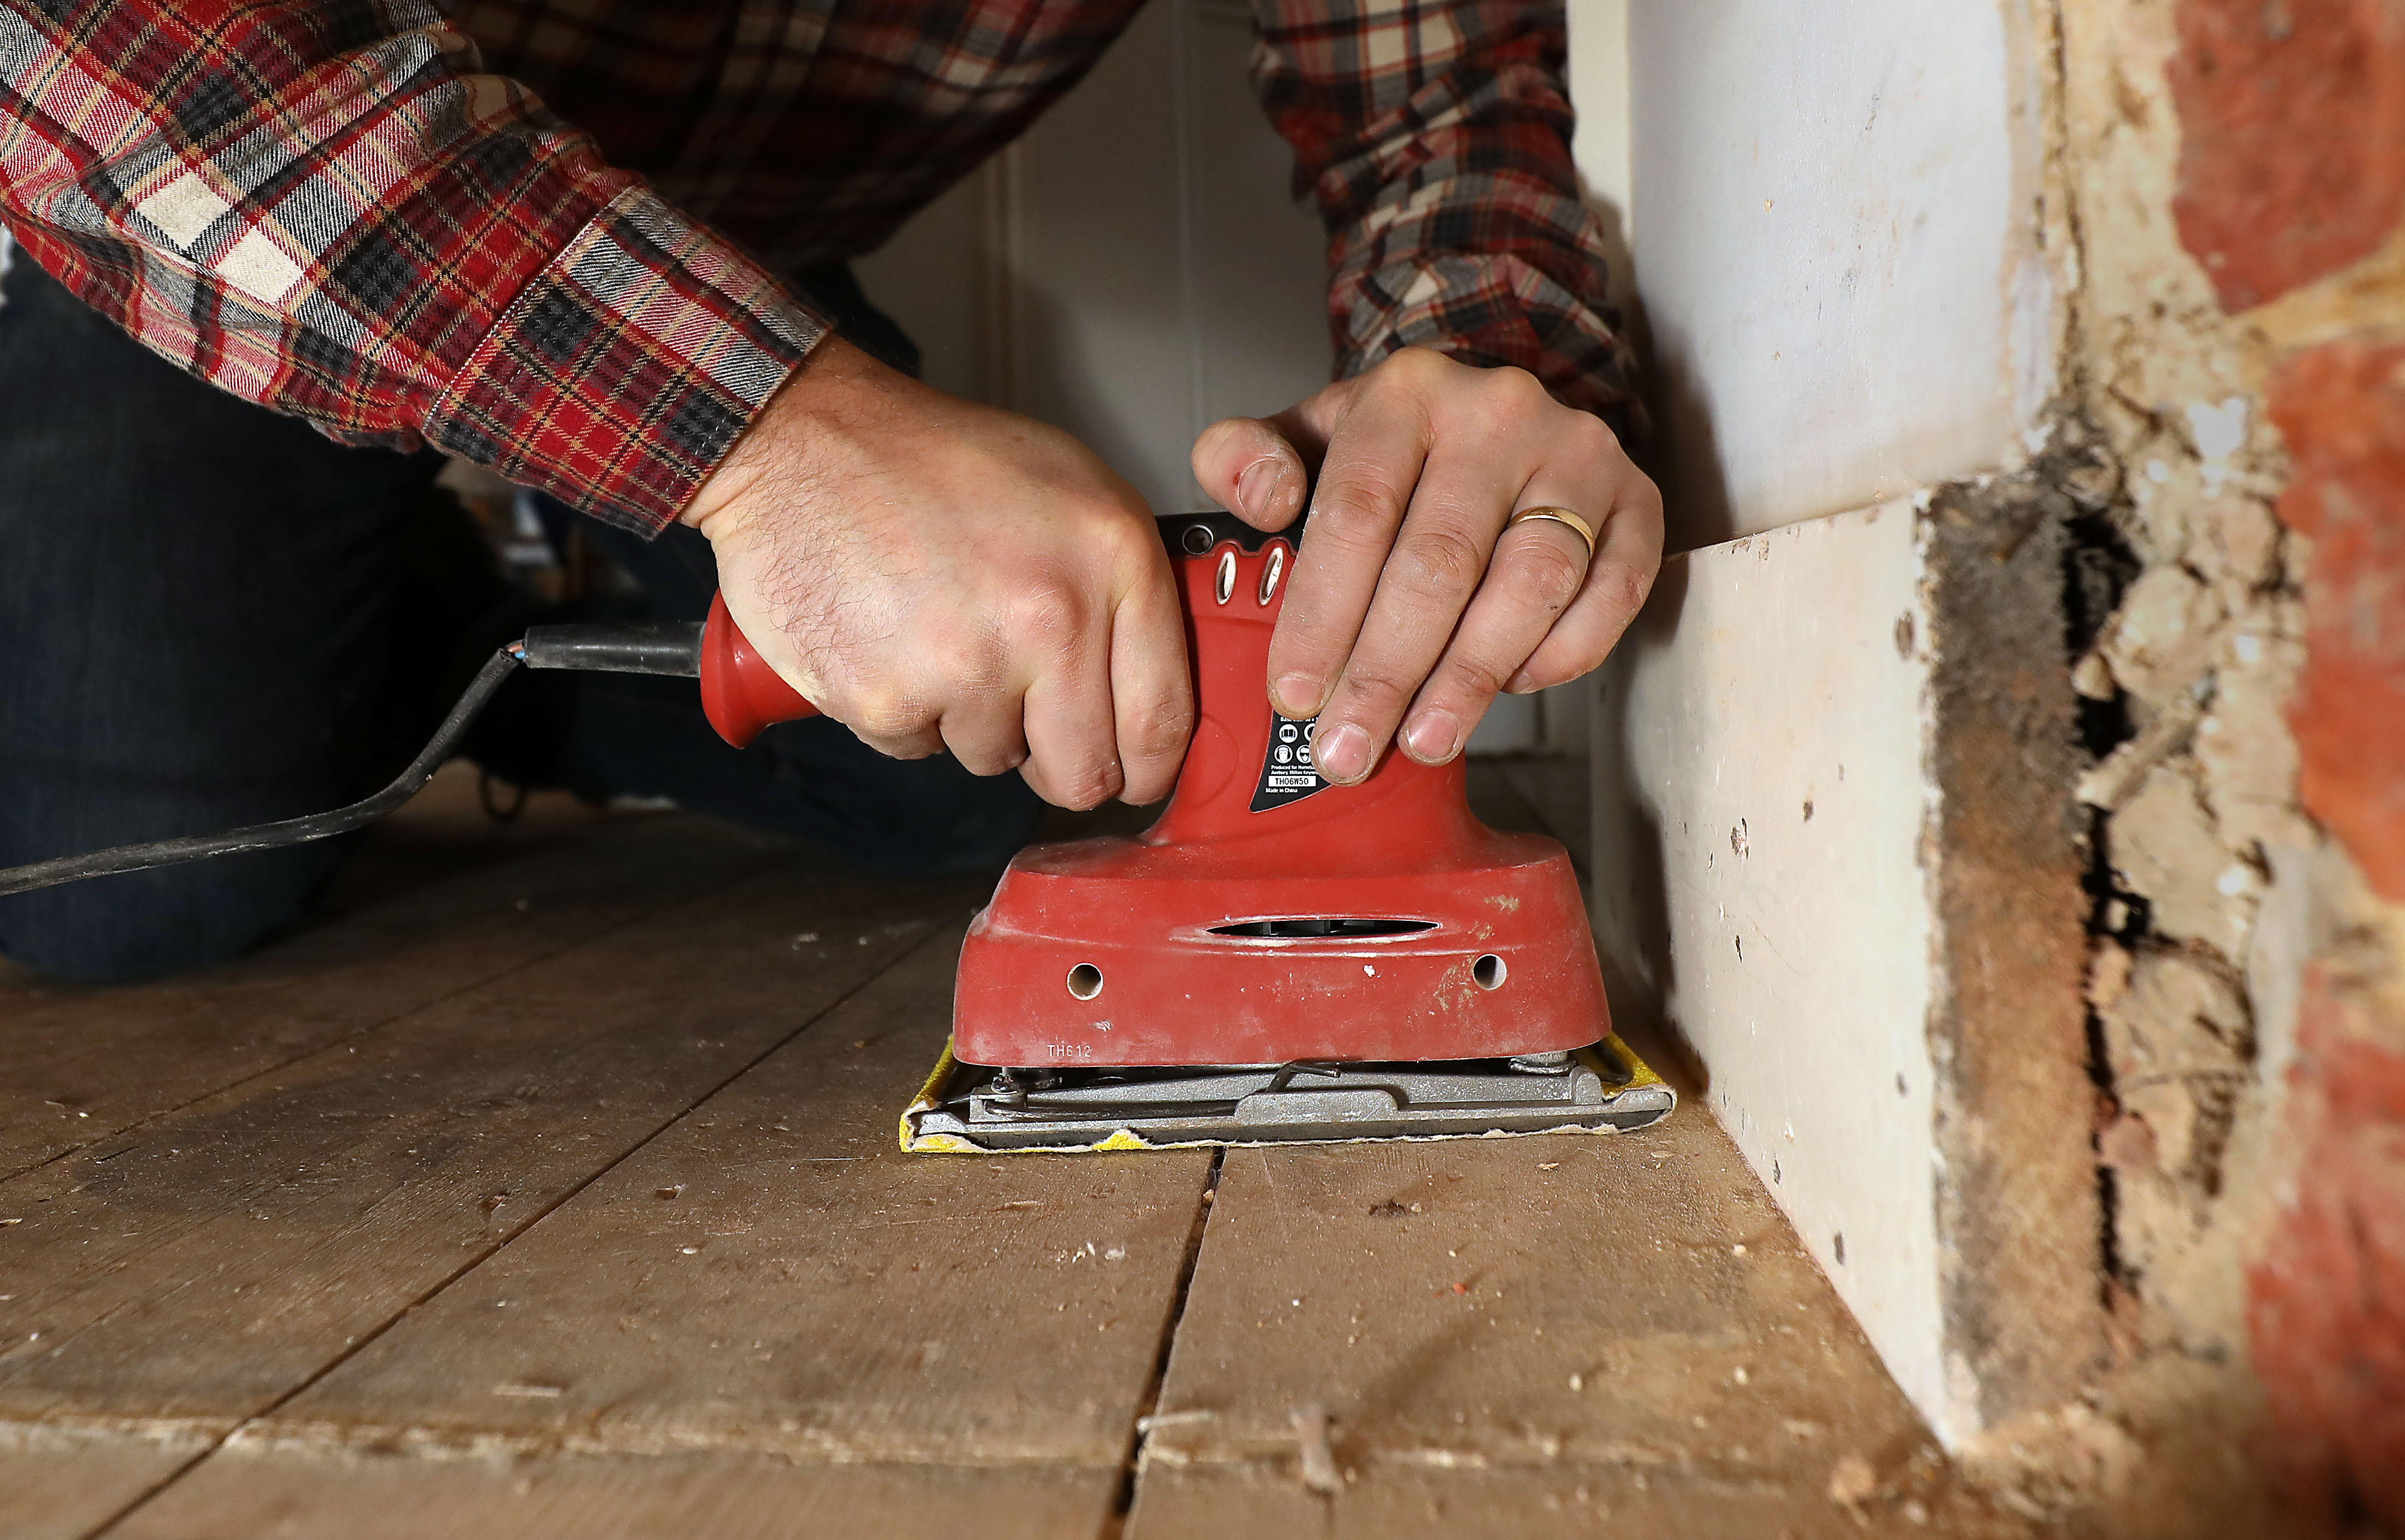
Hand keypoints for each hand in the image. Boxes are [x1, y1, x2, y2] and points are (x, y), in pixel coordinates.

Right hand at [682, 337, 1191, 809]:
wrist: (801, 439)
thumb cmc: (931, 460)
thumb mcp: (1070, 490)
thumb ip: (1124, 587)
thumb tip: (1154, 685)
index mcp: (1113, 559)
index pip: (1162, 720)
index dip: (1148, 768)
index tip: (1136, 776)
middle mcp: (1052, 616)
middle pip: (1084, 773)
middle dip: (1057, 762)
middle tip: (1027, 719)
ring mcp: (968, 664)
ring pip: (996, 758)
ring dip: (970, 720)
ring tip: (939, 633)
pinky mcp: (888, 698)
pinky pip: (918, 749)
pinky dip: (904, 711)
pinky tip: (890, 640)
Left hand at [1191, 348, 1661, 783]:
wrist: (1493, 416)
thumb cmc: (1391, 452)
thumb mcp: (1303, 436)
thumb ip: (1245, 460)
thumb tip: (1264, 501)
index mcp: (1406, 392)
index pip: (1358, 513)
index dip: (1323, 614)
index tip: (1294, 695)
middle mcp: (1501, 412)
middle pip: (1441, 560)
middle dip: (1387, 671)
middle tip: (1347, 749)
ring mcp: (1580, 454)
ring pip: (1531, 582)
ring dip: (1472, 676)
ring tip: (1422, 741)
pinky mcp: (1638, 501)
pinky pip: (1613, 592)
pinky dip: (1564, 653)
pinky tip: (1511, 689)